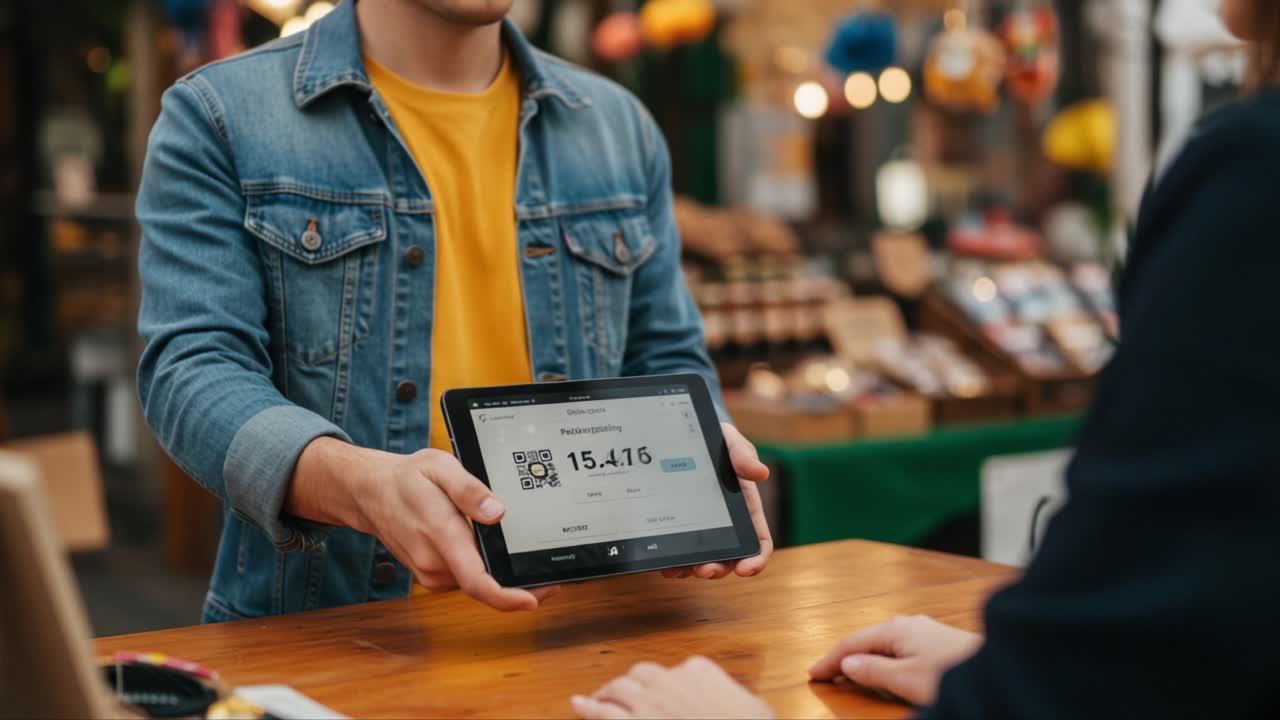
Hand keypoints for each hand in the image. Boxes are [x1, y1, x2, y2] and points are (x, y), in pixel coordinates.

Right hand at [289, 438, 557, 611]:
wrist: (369, 493)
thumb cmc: (405, 479)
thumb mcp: (439, 467)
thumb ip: (469, 490)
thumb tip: (497, 512)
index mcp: (440, 535)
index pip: (476, 580)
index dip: (506, 597)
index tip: (533, 600)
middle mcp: (433, 562)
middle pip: (483, 585)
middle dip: (517, 584)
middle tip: (549, 573)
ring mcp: (430, 572)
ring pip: (475, 582)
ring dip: (499, 577)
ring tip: (525, 559)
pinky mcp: (431, 574)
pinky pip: (464, 578)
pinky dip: (483, 572)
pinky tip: (494, 555)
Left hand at [571, 657, 772, 719]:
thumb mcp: (753, 707)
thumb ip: (734, 696)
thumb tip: (738, 702)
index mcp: (699, 671)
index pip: (677, 669)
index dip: (667, 683)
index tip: (664, 691)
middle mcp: (670, 681)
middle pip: (642, 674)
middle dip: (631, 683)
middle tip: (623, 692)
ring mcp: (650, 703)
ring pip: (619, 688)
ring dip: (607, 692)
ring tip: (598, 697)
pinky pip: (604, 713)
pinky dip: (588, 708)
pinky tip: (578, 705)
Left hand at [661, 423, 772, 579]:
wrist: (685, 436)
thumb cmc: (715, 441)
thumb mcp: (729, 441)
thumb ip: (743, 454)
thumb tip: (761, 472)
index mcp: (745, 509)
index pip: (758, 541)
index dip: (755, 560)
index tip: (745, 569)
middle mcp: (726, 524)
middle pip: (729, 559)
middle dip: (718, 569)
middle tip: (704, 571)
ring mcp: (702, 528)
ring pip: (702, 560)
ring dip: (692, 569)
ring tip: (678, 569)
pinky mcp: (680, 527)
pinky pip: (679, 551)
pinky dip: (673, 560)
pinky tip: (662, 562)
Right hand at [808, 615, 982, 706]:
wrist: (999, 670)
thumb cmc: (953, 673)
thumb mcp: (905, 678)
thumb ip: (873, 671)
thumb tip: (847, 663)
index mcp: (895, 629)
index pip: (851, 643)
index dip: (829, 659)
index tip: (812, 673)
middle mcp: (908, 624)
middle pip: (866, 639)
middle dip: (844, 655)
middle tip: (824, 672)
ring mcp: (924, 630)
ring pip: (883, 643)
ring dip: (864, 656)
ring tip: (849, 671)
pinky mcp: (937, 641)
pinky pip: (898, 646)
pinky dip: (882, 657)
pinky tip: (884, 666)